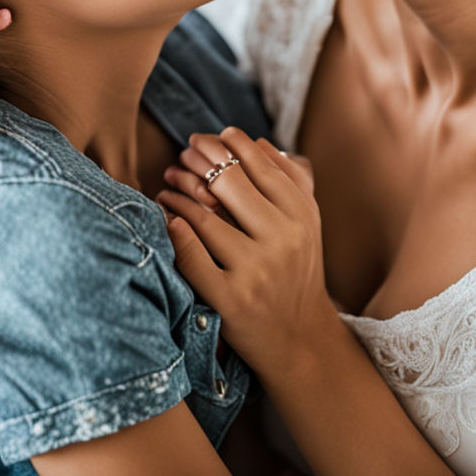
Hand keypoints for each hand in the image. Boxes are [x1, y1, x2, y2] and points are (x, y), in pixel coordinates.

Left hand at [157, 128, 333, 373]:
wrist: (300, 340)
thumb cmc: (297, 271)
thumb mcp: (307, 225)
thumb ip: (292, 180)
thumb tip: (258, 142)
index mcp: (302, 217)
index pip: (261, 167)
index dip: (233, 144)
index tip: (214, 135)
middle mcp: (282, 240)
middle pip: (230, 183)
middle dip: (201, 159)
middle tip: (185, 151)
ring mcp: (255, 271)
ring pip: (204, 217)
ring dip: (178, 194)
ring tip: (168, 184)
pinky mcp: (230, 299)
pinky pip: (191, 256)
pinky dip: (174, 230)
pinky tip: (167, 218)